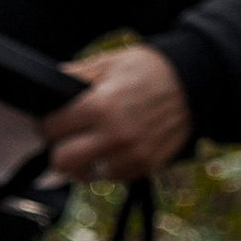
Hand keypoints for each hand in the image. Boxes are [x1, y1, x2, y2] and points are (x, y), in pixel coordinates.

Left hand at [40, 42, 193, 181]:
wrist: (195, 82)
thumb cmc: (148, 69)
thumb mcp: (108, 63)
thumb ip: (73, 76)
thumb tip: (44, 89)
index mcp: (100, 106)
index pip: (51, 128)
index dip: (49, 122)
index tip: (57, 119)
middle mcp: (114, 135)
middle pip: (61, 162)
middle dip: (60, 148)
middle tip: (69, 136)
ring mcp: (132, 155)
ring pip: (85, 175)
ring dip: (85, 161)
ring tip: (94, 143)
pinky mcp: (146, 166)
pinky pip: (112, 177)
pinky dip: (108, 166)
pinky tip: (115, 148)